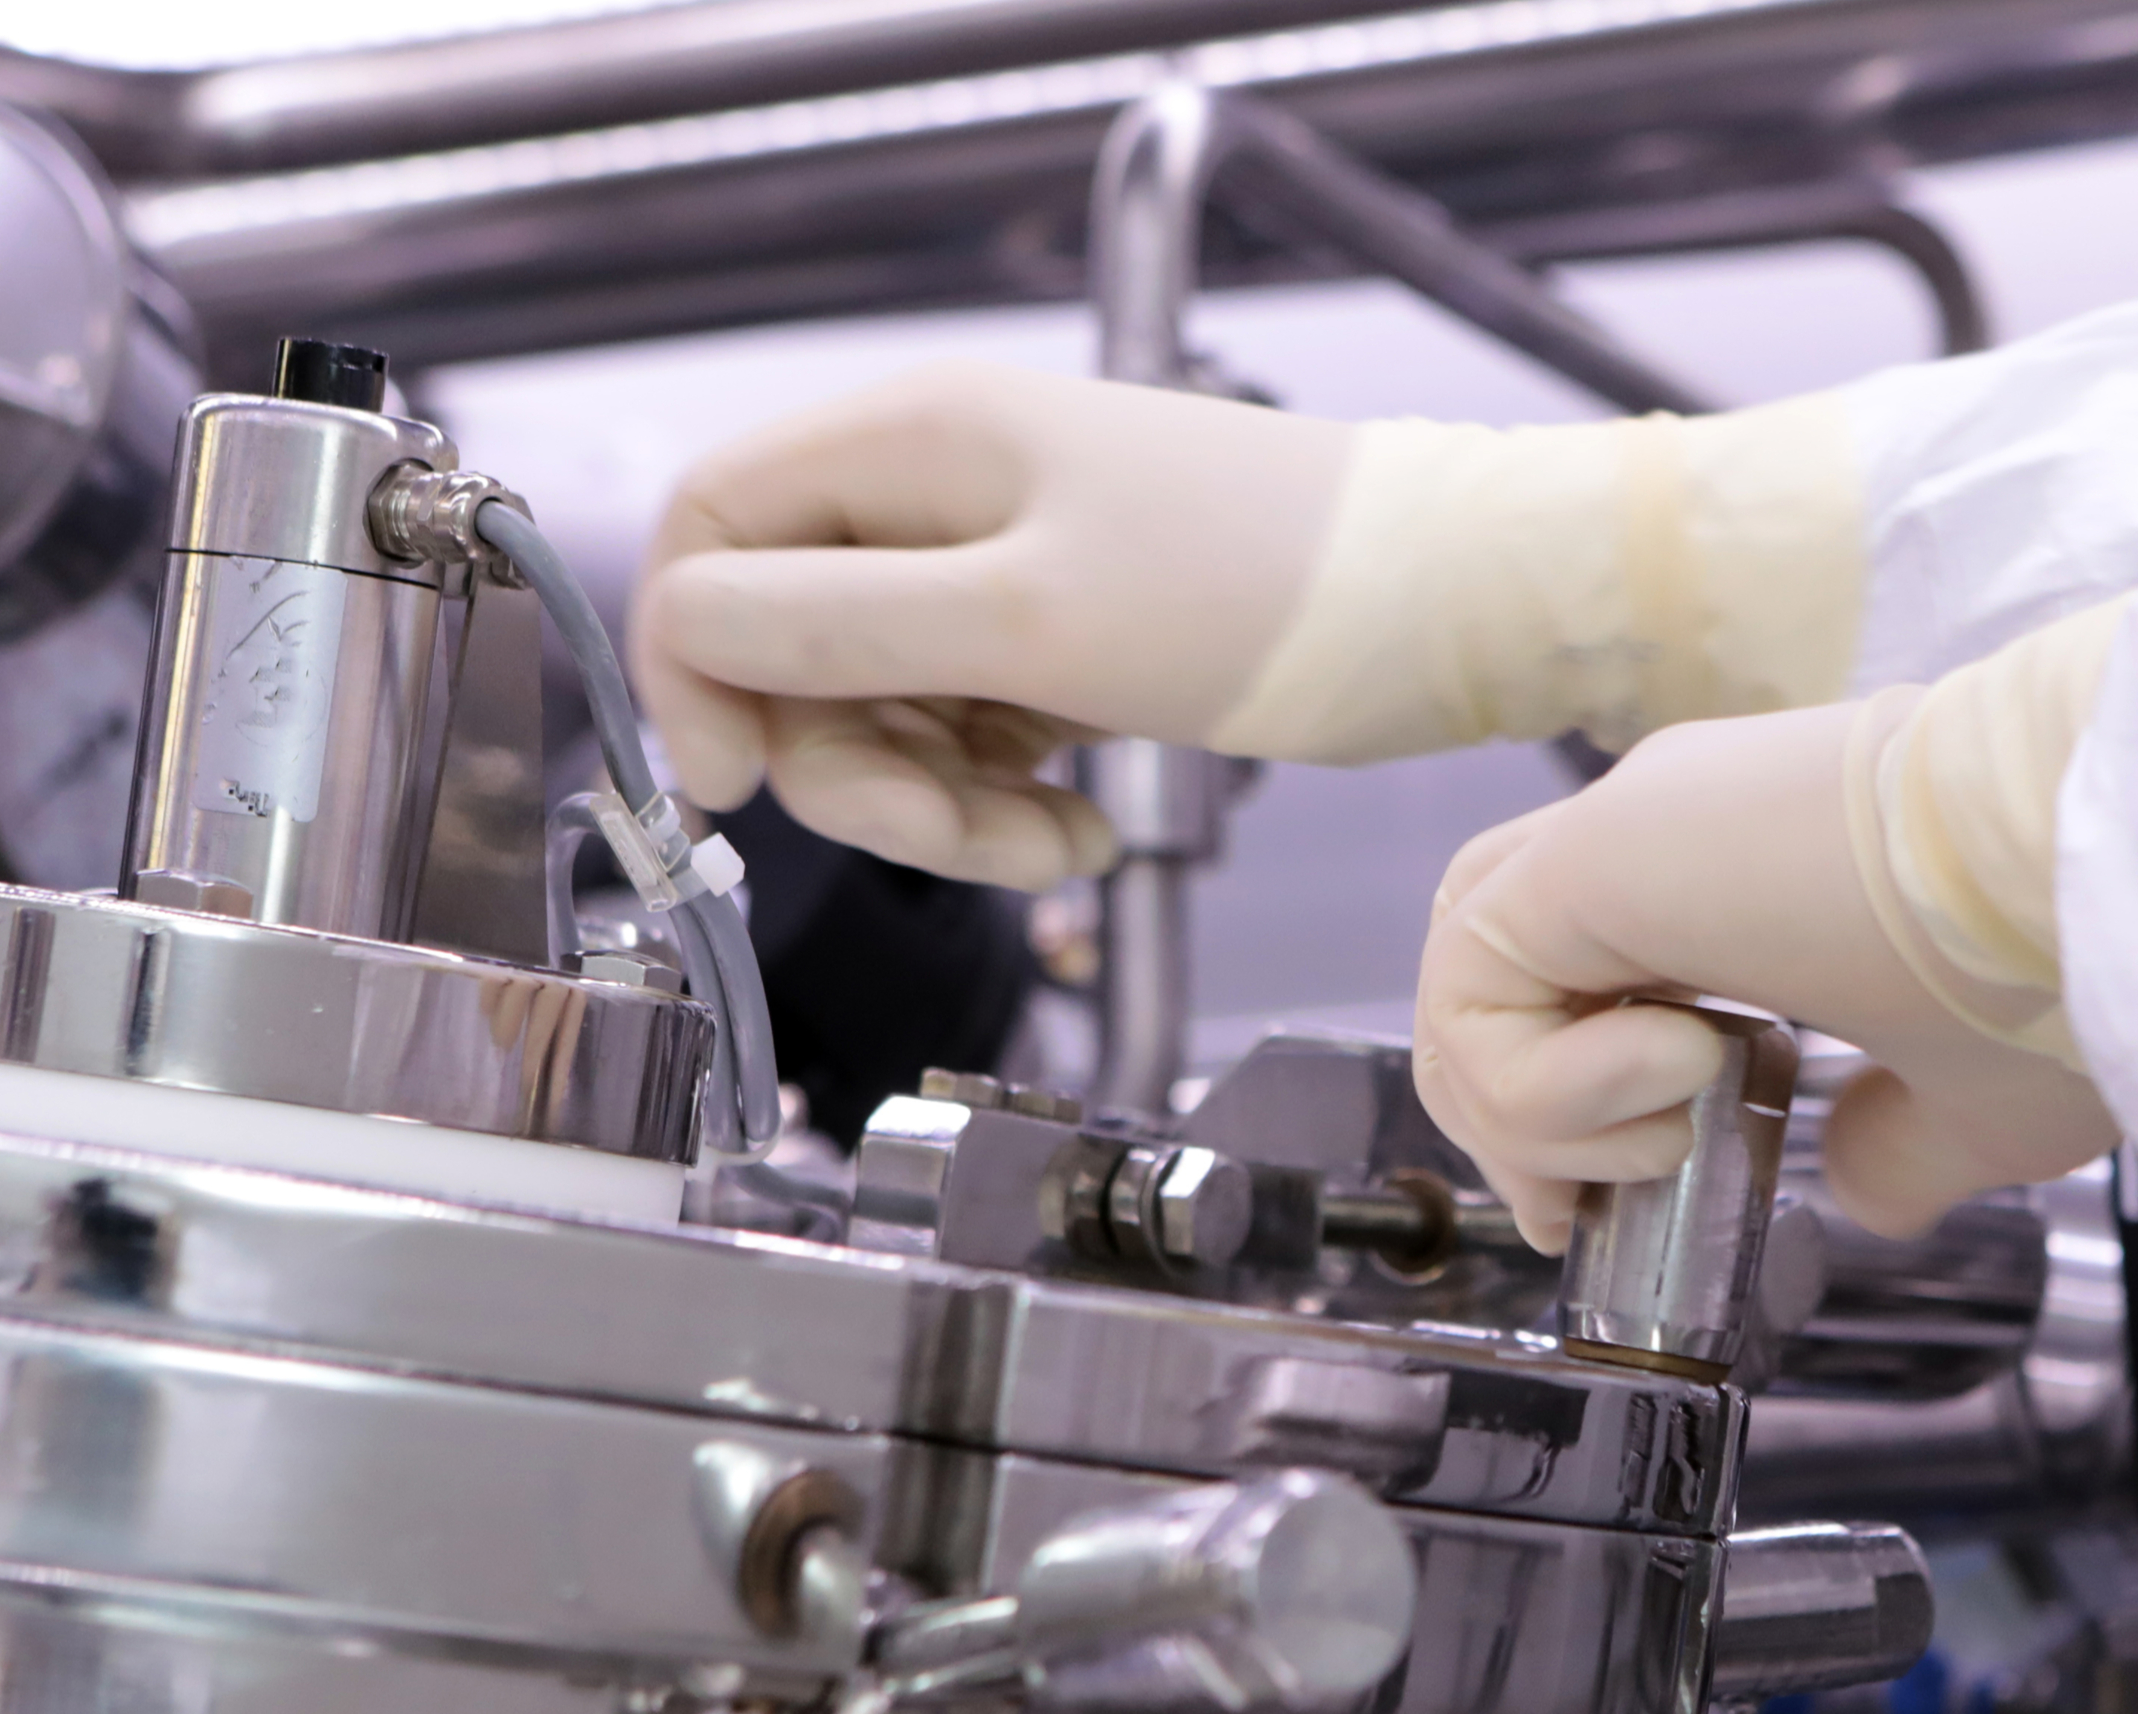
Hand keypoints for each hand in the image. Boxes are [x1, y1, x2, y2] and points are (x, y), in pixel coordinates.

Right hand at [631, 362, 1352, 887]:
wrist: (1452, 608)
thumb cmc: (1265, 590)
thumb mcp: (1024, 621)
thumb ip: (834, 627)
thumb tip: (685, 635)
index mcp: (908, 442)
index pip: (709, 535)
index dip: (695, 664)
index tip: (737, 782)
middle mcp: (937, 494)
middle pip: (789, 649)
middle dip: (854, 770)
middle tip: (951, 836)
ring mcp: (999, 571)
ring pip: (880, 713)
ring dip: (941, 808)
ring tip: (1052, 846)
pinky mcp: (1057, 641)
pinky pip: (968, 737)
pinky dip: (1004, 804)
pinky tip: (1082, 831)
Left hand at [1415, 697, 2116, 1248]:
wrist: (2097, 865)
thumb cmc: (2066, 967)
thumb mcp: (1981, 1108)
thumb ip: (1903, 1145)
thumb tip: (1863, 1191)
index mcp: (1748, 883)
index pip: (1571, 982)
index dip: (1559, 1110)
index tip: (1628, 1196)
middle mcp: (1670, 840)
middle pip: (1488, 978)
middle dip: (1515, 1125)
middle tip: (1596, 1202)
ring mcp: (1629, 831)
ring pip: (1466, 980)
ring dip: (1534, 1112)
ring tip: (1670, 1132)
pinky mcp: (1599, 843)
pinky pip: (1476, 985)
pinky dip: (1546, 1080)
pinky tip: (1682, 1070)